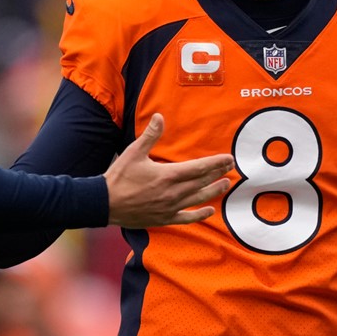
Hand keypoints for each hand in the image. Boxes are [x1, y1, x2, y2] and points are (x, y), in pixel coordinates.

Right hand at [105, 113, 232, 227]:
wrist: (105, 203)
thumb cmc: (119, 177)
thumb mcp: (133, 152)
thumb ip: (150, 135)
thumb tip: (159, 117)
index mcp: (167, 175)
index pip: (198, 168)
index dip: (215, 163)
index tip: (228, 158)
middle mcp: (172, 193)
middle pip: (202, 182)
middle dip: (217, 174)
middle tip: (231, 168)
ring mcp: (170, 207)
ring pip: (198, 199)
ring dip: (213, 191)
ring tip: (225, 185)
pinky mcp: (164, 218)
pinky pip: (186, 218)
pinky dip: (199, 215)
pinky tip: (209, 211)